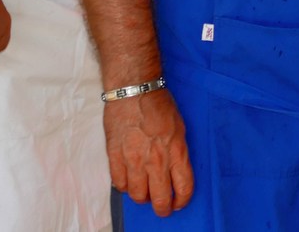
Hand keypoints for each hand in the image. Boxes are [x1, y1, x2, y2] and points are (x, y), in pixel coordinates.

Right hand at [104, 90, 193, 216]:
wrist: (134, 90)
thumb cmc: (159, 105)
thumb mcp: (180, 127)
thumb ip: (177, 151)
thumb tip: (175, 170)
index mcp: (176, 151)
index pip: (183, 187)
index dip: (181, 200)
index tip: (179, 203)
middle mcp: (156, 160)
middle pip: (159, 199)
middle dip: (162, 208)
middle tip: (162, 208)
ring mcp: (133, 160)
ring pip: (137, 195)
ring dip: (142, 198)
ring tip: (144, 192)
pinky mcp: (115, 157)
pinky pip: (119, 184)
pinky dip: (124, 187)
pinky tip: (129, 181)